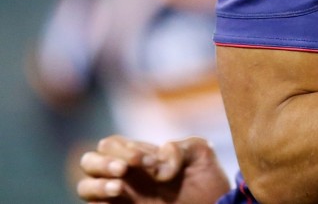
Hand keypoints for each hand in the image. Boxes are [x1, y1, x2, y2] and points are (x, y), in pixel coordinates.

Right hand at [77, 135, 229, 203]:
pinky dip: (100, 203)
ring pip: (85, 186)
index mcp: (140, 158)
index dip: (126, 149)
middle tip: (125, 169)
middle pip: (90, 161)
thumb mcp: (201, 155)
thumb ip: (182, 146)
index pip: (113, 145)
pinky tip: (117, 198)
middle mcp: (125, 177)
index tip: (151, 162)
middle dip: (104, 161)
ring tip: (119, 188)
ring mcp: (122, 198)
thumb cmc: (207, 182)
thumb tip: (159, 158)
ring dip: (97, 184)